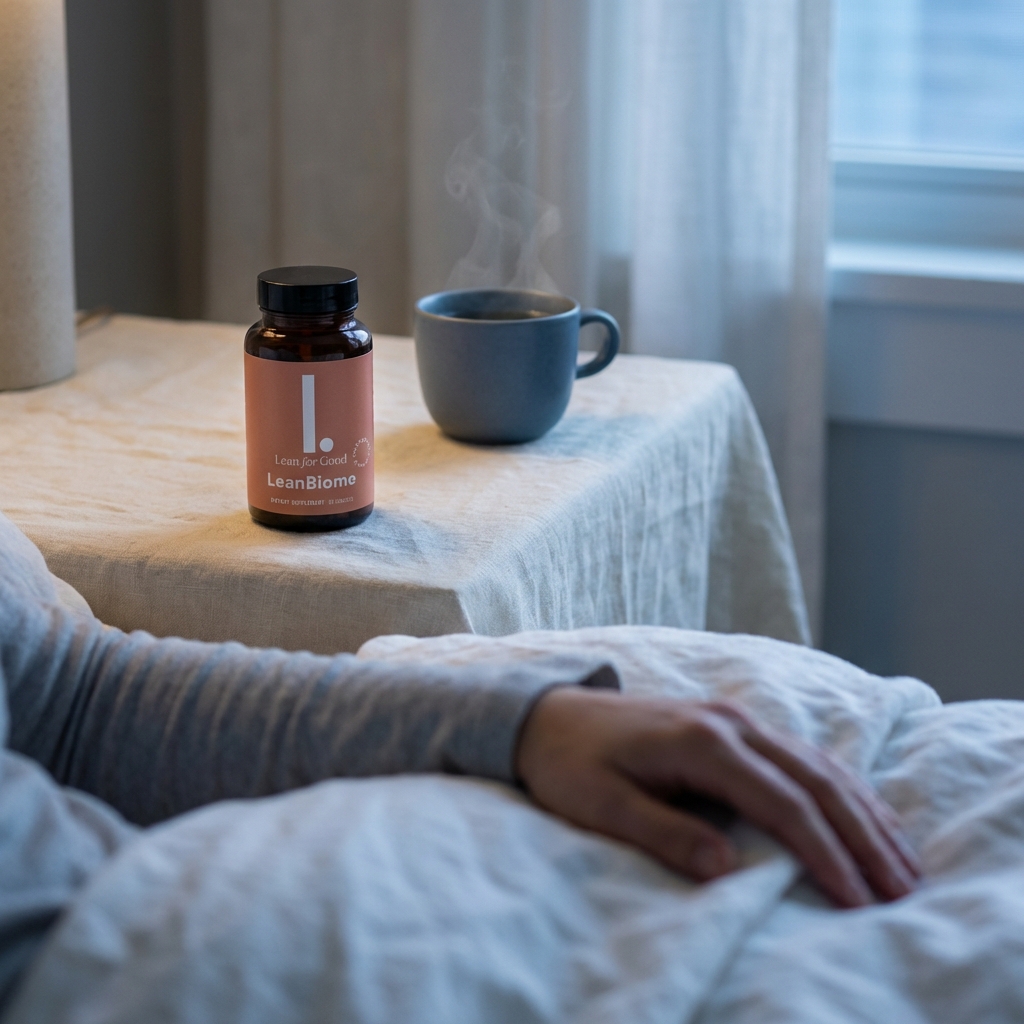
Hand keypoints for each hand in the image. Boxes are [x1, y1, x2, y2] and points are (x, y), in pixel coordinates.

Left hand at [515, 688, 919, 907]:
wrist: (547, 712)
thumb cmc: (568, 762)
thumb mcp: (600, 804)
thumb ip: (662, 832)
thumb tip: (727, 868)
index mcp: (701, 741)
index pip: (782, 802)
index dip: (826, 852)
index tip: (858, 899)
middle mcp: (730, 722)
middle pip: (816, 779)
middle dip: (864, 836)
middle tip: (905, 889)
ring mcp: (734, 716)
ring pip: (818, 763)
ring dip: (863, 811)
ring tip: (903, 860)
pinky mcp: (731, 722)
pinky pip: (801, 754)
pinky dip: (840, 786)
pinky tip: (862, 812)